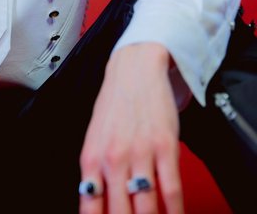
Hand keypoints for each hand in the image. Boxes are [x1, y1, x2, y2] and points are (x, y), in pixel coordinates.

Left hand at [79, 43, 183, 213]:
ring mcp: (140, 153)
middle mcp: (113, 159)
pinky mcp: (165, 146)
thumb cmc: (114, 103)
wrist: (134, 68)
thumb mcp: (95, 137)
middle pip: (120, 213)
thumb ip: (95, 172)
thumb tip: (94, 203)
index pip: (91, 207)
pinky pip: (171, 189)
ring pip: (146, 206)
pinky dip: (174, 211)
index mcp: (92, 158)